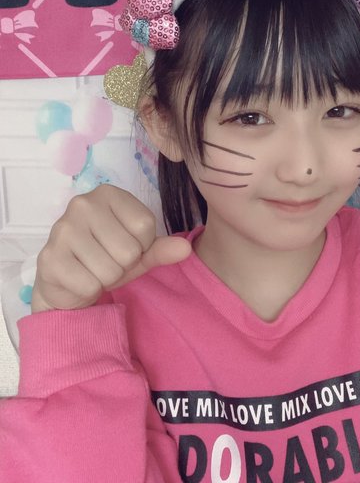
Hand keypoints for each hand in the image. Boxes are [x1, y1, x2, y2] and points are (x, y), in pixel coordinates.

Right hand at [31, 185, 190, 312]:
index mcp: (109, 194)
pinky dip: (89, 289)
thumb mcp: (139, 252)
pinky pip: (90, 284)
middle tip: (106, 260)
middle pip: (129, 250)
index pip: (146, 226)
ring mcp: (63, 229)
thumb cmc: (106, 258)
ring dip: (106, 278)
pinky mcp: (50, 258)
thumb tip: (187, 248)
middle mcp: (83, 204)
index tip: (125, 245)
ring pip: (110, 269)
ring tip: (92, 269)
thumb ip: (162, 248)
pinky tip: (78, 278)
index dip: (142, 245)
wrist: (65, 282)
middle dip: (123, 264)